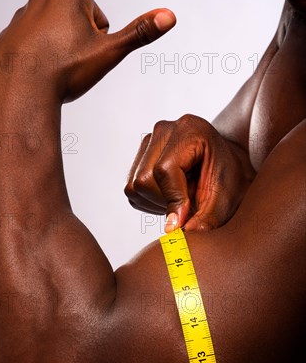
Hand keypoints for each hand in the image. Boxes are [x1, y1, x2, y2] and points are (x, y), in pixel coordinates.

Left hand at [0, 0, 175, 102]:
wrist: (19, 89)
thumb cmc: (62, 69)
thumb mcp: (109, 51)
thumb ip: (139, 33)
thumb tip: (169, 16)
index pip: (99, 21)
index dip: (98, 44)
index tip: (84, 55)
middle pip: (75, 27)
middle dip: (77, 46)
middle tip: (69, 65)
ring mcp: (22, 15)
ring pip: (54, 40)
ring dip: (57, 54)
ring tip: (52, 70)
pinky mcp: (8, 35)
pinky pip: (31, 50)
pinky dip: (36, 61)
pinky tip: (35, 74)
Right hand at [124, 114, 254, 231]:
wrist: (227, 165)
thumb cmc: (230, 180)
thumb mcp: (225, 200)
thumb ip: (205, 217)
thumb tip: (175, 233)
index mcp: (189, 129)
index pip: (164, 170)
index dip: (171, 200)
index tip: (181, 224)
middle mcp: (164, 130)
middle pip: (144, 180)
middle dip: (165, 202)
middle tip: (189, 206)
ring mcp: (149, 141)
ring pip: (135, 187)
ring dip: (157, 203)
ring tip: (182, 199)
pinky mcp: (139, 156)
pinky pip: (132, 190)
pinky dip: (150, 201)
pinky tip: (171, 196)